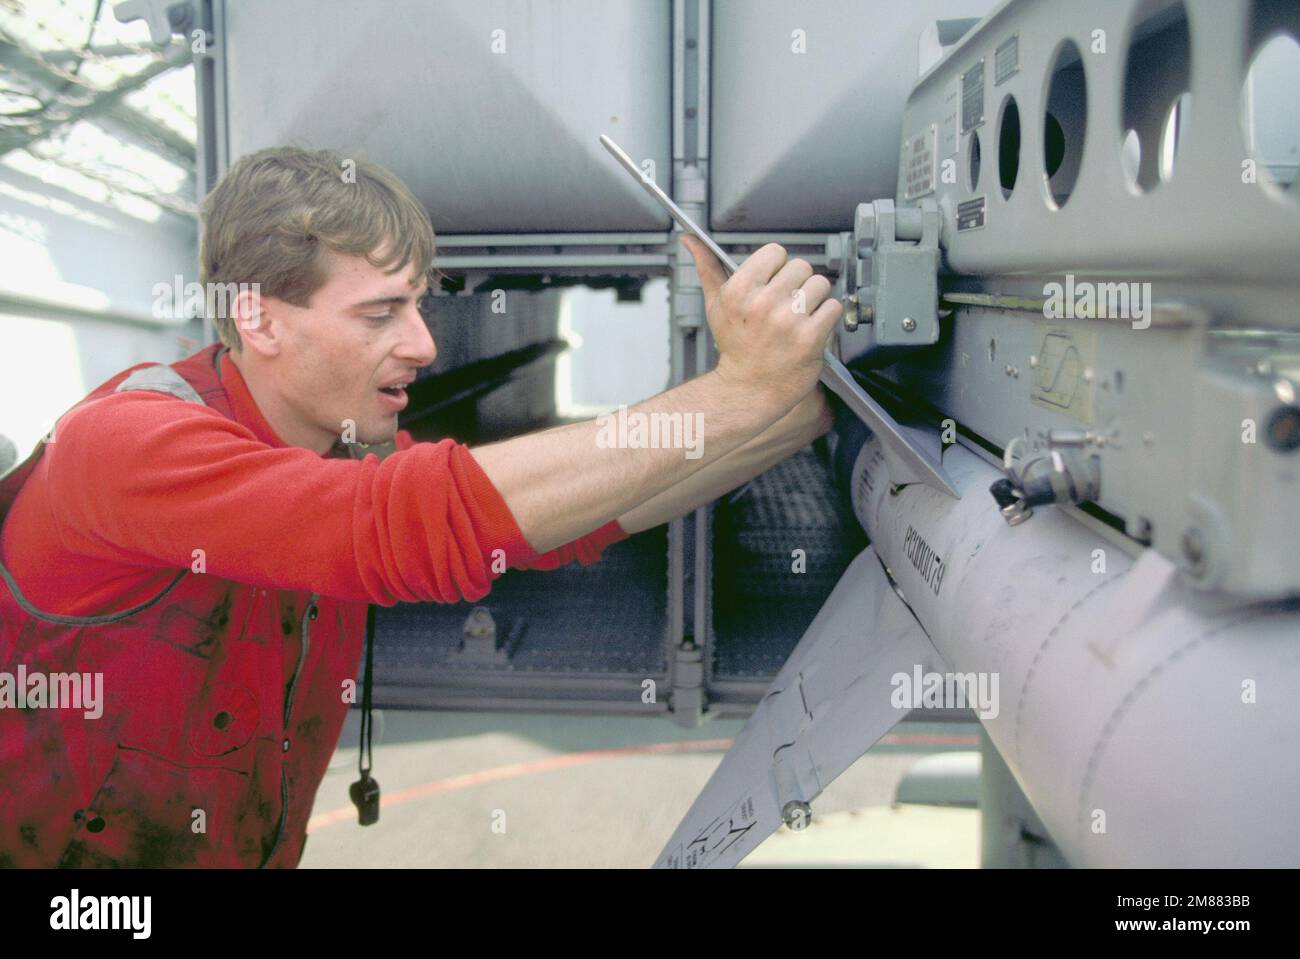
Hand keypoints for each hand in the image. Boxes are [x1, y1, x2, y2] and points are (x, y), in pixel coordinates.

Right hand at [681, 235, 841, 413]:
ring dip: (815, 300)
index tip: (773, 285)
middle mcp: (763, 303)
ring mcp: (788, 321)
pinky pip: (833, 307)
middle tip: (787, 305)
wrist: (748, 390)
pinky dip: (827, 318)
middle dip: (797, 284)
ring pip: (821, 284)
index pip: (776, 252)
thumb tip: (690, 240)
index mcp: (739, 290)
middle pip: (802, 266)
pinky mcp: (810, 338)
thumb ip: (707, 268)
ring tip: (799, 318)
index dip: (777, 268)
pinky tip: (810, 329)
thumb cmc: (734, 347)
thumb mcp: (716, 305)